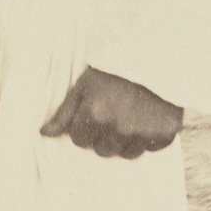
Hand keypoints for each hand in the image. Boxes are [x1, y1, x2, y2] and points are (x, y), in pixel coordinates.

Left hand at [41, 66, 182, 159]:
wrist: (155, 57)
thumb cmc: (113, 70)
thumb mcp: (84, 86)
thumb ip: (64, 113)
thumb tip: (44, 134)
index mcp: (96, 115)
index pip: (79, 139)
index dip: (83, 126)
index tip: (93, 112)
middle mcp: (120, 128)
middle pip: (102, 150)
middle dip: (103, 136)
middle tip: (112, 113)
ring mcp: (144, 133)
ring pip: (126, 154)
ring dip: (125, 140)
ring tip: (130, 116)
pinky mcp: (165, 134)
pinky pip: (150, 149)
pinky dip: (148, 138)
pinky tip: (147, 119)